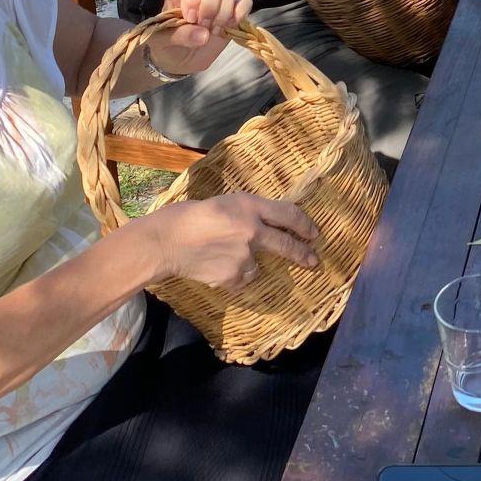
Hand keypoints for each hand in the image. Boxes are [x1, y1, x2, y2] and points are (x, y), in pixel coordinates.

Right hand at [140, 192, 319, 287]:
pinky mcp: (234, 275)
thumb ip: (248, 213)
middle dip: (302, 254)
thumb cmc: (189, 216)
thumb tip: (267, 224)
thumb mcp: (225, 203)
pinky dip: (234, 275)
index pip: (288, 214)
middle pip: (286, 244)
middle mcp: (252, 230)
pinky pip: (242, 278)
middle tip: (313, 260)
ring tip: (221, 254)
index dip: (304, 224)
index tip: (314, 233)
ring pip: (258, 264)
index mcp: (250, 205)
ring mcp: (244, 255)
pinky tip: (215, 265)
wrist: (166, 242)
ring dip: (248, 262)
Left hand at [155, 0, 251, 66]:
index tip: (190, 18)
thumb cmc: (167, 46)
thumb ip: (179, 36)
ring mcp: (219, 1)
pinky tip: (229, 27)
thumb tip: (204, 35)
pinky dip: (240, 13)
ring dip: (223, 13)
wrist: (181, 60)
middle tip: (203, 26)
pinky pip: (245, 2)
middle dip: (210, 6)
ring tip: (214, 31)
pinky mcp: (233, 12)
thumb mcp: (162, 42)